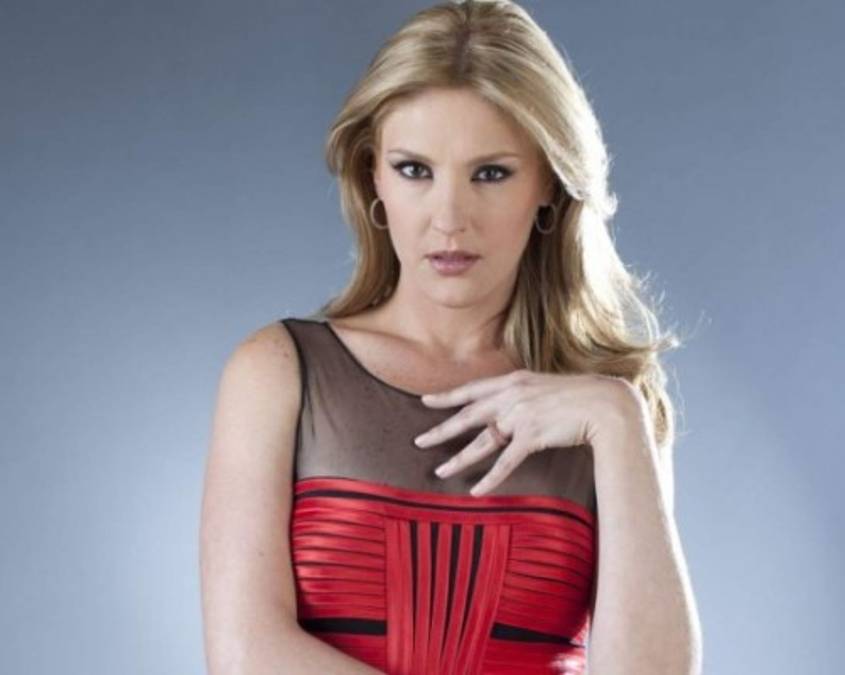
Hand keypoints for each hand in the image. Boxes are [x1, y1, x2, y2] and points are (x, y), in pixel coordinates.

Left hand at [413, 368, 632, 495]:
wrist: (605, 403)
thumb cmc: (580, 395)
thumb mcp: (544, 386)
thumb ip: (523, 395)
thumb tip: (509, 405)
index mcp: (513, 380)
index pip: (472, 389)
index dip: (447, 396)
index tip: (425, 400)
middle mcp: (512, 395)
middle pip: (467, 416)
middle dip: (441, 429)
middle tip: (418, 441)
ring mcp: (521, 415)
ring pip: (481, 442)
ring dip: (459, 458)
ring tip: (439, 471)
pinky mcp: (532, 436)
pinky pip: (505, 462)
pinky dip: (490, 478)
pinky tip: (476, 491)